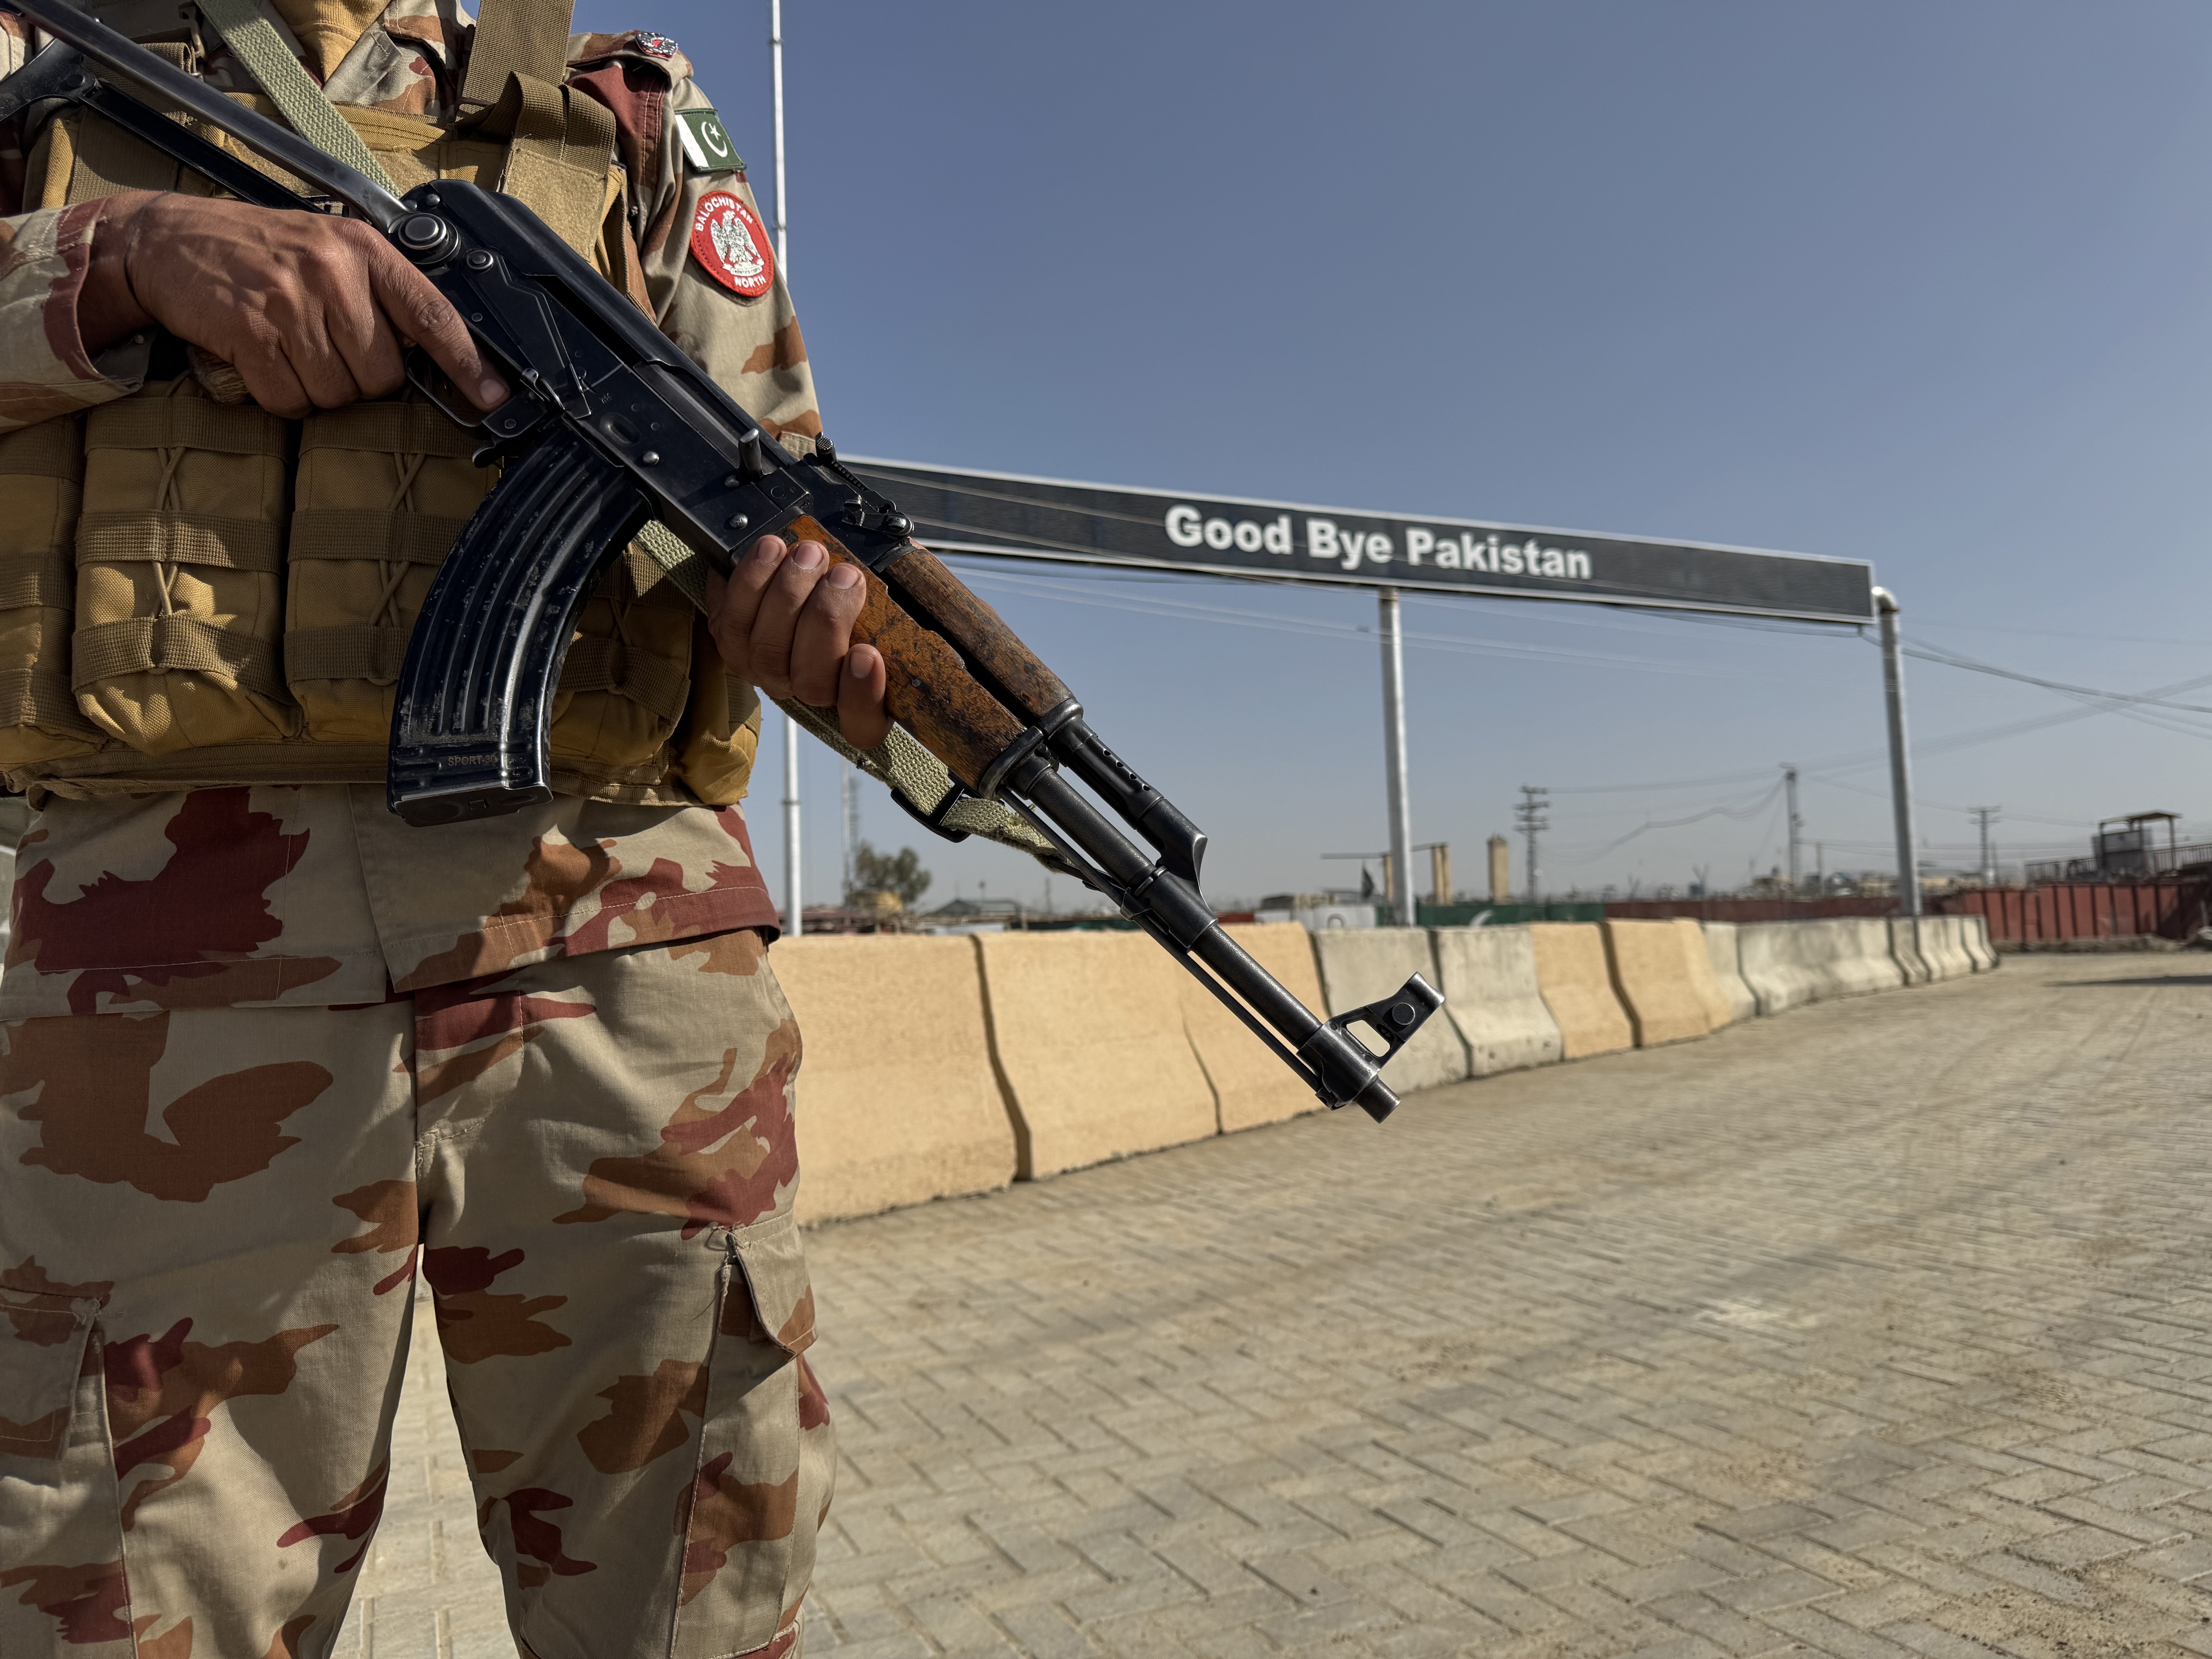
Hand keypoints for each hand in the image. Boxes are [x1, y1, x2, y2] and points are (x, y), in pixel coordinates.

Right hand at [79, 191, 507, 418]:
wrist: (168, 241)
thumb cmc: (261, 252)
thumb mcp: (330, 251)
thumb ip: (381, 294)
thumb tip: (432, 355)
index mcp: (363, 250)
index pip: (434, 315)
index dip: (469, 364)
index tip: (494, 398)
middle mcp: (332, 272)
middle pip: (383, 375)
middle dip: (358, 379)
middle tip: (322, 348)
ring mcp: (290, 301)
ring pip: (338, 394)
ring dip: (315, 388)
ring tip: (288, 348)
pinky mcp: (251, 332)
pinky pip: (290, 400)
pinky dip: (279, 395)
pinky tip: (262, 361)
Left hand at [706, 534, 892, 748]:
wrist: (806, 569)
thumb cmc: (857, 584)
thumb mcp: (898, 593)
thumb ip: (906, 596)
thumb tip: (904, 567)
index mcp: (860, 698)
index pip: (862, 724)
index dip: (862, 696)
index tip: (868, 654)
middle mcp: (809, 692)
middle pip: (811, 681)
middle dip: (827, 621)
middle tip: (846, 576)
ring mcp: (767, 671)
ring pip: (768, 651)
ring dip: (787, 596)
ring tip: (808, 554)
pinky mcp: (731, 640)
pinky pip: (729, 622)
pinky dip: (749, 581)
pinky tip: (771, 550)